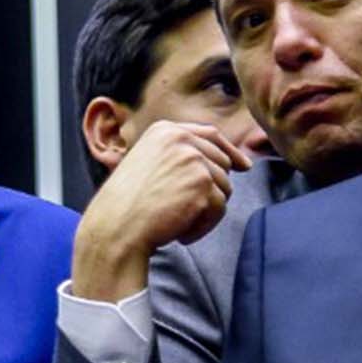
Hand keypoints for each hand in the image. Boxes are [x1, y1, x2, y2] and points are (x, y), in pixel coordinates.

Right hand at [69, 122, 251, 303]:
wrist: (116, 225)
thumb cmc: (129, 203)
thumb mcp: (150, 163)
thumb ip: (181, 154)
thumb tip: (232, 161)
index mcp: (166, 130)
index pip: (211, 135)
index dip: (230, 151)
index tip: (244, 166)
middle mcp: (181, 139)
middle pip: (223, 163)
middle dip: (212, 191)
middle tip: (185, 210)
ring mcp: (193, 160)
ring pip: (224, 188)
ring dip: (206, 211)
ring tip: (177, 221)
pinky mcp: (203, 184)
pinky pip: (220, 209)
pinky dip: (204, 226)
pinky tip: (181, 232)